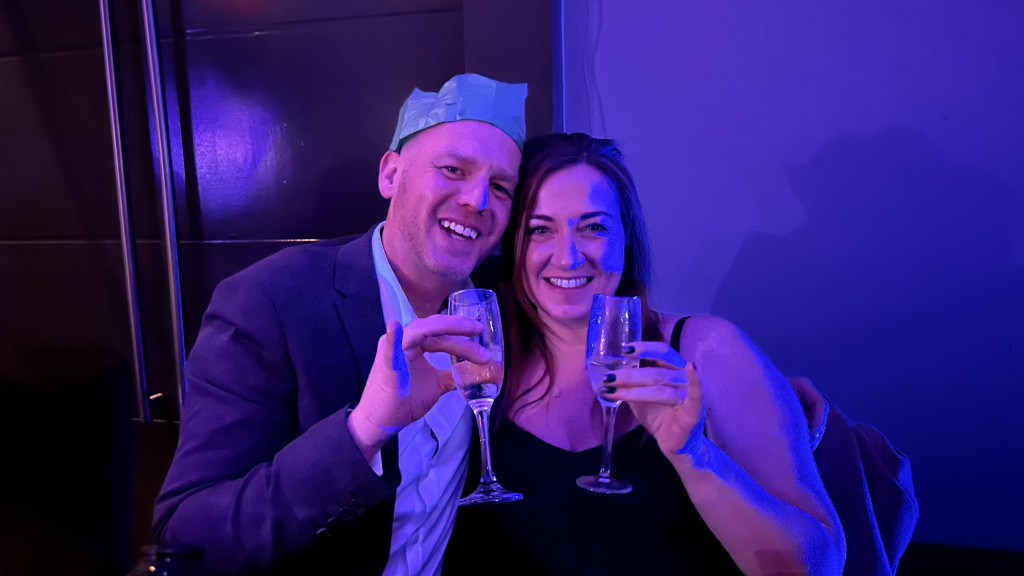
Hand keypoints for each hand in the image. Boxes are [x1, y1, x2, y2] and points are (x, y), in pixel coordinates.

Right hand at [348, 315, 489, 457]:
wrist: (380, 423)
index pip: (440, 334)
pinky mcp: (386, 367)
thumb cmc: (403, 402)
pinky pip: (388, 350)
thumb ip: (452, 375)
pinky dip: (393, 338)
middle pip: (434, 329)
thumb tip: (475, 371)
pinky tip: (395, 327)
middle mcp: (402, 343)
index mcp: (413, 345)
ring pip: (420, 331)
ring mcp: (392, 352)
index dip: (460, 333)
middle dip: (458, 328)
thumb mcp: (436, 385)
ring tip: (467, 328)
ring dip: (446, 329)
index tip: (479, 334)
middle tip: (479, 330)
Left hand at [600, 341, 704, 456]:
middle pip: (656, 372)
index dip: (645, 348)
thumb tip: (608, 376)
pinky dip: (694, 381)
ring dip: (634, 390)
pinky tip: (691, 368)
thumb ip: (630, 385)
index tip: (625, 350)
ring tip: (612, 390)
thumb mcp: (640, 399)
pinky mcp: (694, 410)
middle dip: (629, 375)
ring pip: (661, 388)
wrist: (674, 444)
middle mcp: (681, 377)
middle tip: (609, 378)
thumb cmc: (659, 416)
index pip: (661, 352)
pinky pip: (695, 394)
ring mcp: (687, 393)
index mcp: (671, 370)